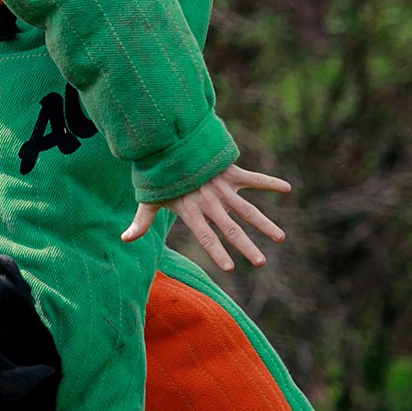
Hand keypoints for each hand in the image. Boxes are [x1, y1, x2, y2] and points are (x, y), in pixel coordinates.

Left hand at [121, 164, 292, 270]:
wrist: (170, 142)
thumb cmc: (161, 175)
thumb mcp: (150, 199)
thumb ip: (141, 221)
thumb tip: (124, 240)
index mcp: (191, 211)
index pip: (206, 236)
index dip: (217, 252)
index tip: (230, 268)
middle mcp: (209, 201)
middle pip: (230, 228)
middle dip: (246, 246)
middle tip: (260, 262)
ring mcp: (221, 187)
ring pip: (247, 209)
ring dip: (264, 223)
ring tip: (280, 238)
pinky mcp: (231, 172)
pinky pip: (254, 178)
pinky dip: (270, 182)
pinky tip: (288, 189)